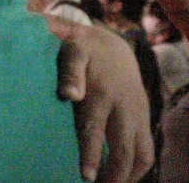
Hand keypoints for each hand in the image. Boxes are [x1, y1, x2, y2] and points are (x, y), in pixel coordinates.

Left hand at [51, 17, 153, 181]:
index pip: (94, 129)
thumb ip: (69, 73)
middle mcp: (123, 107)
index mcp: (101, 93)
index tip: (86, 177)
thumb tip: (67, 95)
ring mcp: (137, 114)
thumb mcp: (72, 53)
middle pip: (124, 149)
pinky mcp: (144, 118)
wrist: (111, 44)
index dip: (91, 154)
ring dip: (129, 175)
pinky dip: (138, 166)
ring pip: (142, 153)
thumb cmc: (83, 51)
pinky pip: (147, 148)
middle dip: (115, 174)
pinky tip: (123, 176)